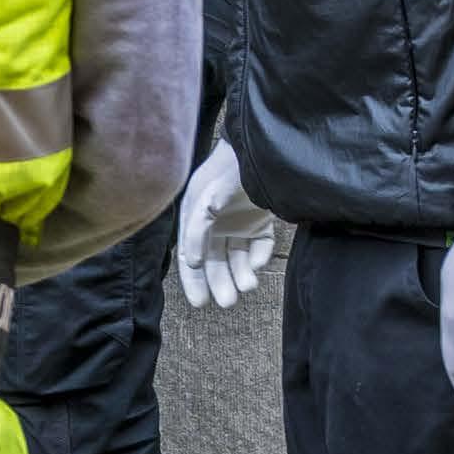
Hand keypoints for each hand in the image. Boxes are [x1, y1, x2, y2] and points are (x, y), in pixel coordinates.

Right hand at [176, 137, 280, 312]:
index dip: (194, 279)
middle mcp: (215, 222)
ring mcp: (238, 221)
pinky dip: (259, 256)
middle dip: (220, 281)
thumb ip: (196, 229)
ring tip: (248, 285)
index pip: (191, 255)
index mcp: (196, 216)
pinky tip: (259, 262)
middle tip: (228, 301)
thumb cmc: (228, 170)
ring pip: (237, 256)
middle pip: (215, 259)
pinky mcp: (260, 220)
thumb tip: (191, 261)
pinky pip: (259, 244)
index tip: (200, 302)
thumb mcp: (206, 198)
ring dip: (240, 273)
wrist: (262, 151)